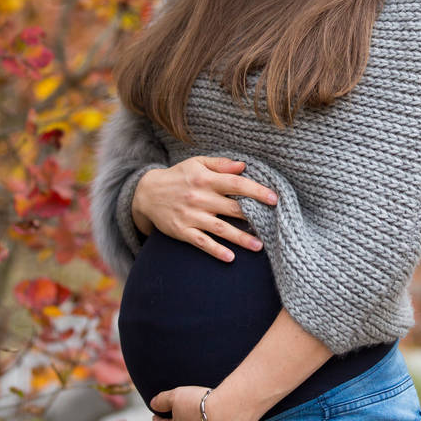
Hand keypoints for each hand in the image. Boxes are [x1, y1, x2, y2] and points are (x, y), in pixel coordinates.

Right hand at [131, 156, 277, 261]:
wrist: (146, 193)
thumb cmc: (178, 176)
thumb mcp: (197, 163)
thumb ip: (221, 164)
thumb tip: (243, 165)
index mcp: (206, 179)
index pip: (236, 184)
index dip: (256, 191)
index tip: (274, 199)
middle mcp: (199, 197)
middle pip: (232, 208)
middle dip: (254, 216)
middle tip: (273, 225)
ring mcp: (191, 216)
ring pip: (220, 228)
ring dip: (240, 238)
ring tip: (259, 246)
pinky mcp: (182, 231)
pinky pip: (201, 242)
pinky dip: (215, 250)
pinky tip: (230, 257)